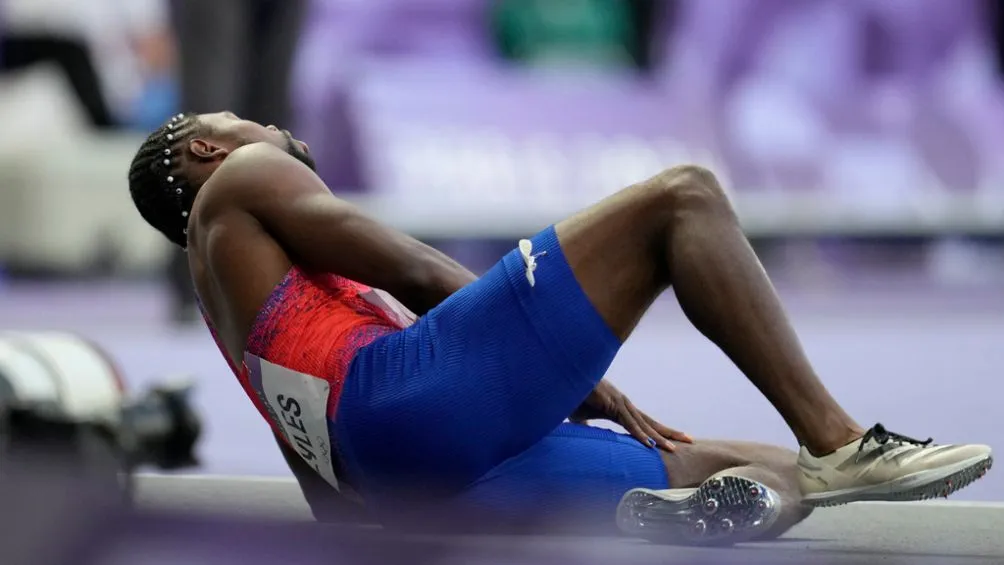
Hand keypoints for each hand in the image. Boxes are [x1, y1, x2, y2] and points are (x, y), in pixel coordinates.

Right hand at [570, 380, 693, 451]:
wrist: (566, 380)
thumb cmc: (573, 396)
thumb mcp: (580, 417)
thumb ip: (586, 427)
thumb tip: (586, 435)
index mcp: (620, 409)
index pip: (644, 423)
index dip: (658, 432)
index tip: (674, 441)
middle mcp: (625, 405)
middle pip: (651, 422)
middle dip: (670, 433)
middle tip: (690, 441)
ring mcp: (620, 403)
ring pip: (643, 425)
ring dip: (658, 438)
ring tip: (673, 449)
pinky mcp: (611, 404)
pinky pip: (627, 422)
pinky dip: (639, 434)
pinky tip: (649, 444)